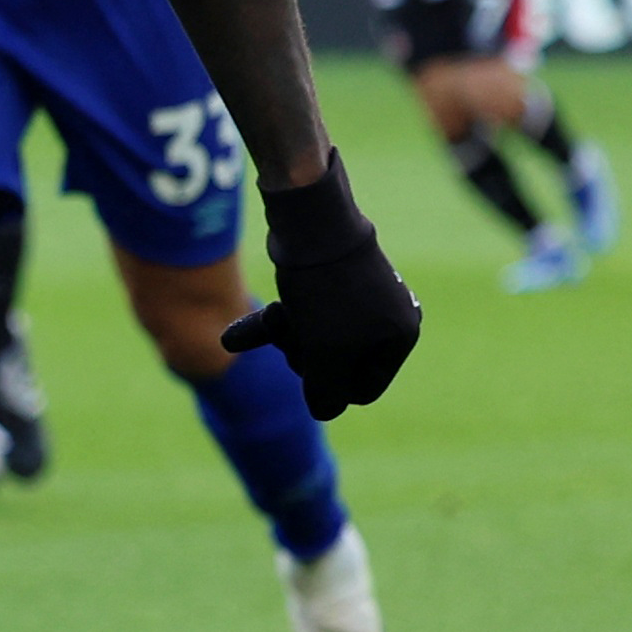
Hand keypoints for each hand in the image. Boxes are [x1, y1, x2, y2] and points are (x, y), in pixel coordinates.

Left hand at [222, 152, 421, 417]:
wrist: (310, 220)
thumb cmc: (325, 290)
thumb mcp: (326, 351)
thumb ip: (327, 391)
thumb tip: (324, 412)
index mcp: (401, 335)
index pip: (362, 390)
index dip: (328, 387)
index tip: (309, 365)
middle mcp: (388, 316)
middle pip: (337, 365)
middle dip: (306, 357)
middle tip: (291, 337)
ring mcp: (359, 295)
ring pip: (315, 340)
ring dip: (285, 338)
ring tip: (272, 319)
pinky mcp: (330, 279)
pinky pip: (304, 314)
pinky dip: (275, 321)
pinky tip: (230, 338)